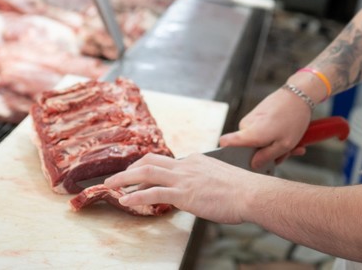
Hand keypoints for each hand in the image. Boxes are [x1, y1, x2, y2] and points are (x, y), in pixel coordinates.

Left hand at [104, 153, 272, 223]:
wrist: (251, 193)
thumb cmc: (243, 190)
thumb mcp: (221, 179)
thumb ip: (206, 181)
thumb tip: (201, 190)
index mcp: (195, 160)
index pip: (166, 161)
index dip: (148, 168)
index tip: (138, 175)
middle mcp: (186, 165)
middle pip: (150, 161)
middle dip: (130, 168)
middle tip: (117, 177)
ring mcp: (183, 178)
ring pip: (145, 173)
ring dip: (124, 179)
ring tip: (110, 185)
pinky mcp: (183, 194)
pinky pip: (152, 193)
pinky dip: (136, 196)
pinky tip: (126, 201)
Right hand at [219, 87, 312, 169]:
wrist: (299, 94)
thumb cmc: (293, 118)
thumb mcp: (285, 145)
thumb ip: (266, 157)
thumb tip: (253, 165)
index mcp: (250, 133)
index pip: (225, 142)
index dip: (229, 154)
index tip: (245, 161)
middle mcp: (246, 125)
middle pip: (248, 149)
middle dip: (267, 154)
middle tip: (286, 152)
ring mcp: (251, 119)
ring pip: (258, 141)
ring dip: (275, 146)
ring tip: (293, 143)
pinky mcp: (257, 115)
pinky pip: (262, 132)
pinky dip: (275, 137)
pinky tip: (290, 137)